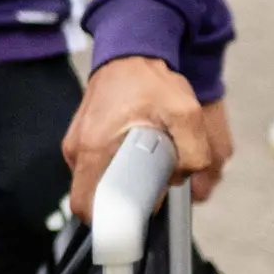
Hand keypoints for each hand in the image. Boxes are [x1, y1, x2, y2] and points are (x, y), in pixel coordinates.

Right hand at [64, 54, 232, 217]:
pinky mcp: (83, 143)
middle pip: (97, 197)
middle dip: (128, 198)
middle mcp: (77, 149)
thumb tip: (185, 177)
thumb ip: (196, 152)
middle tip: (154, 178)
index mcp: (93, 147)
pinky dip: (120, 170)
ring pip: (100, 184)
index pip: (86, 205)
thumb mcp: (185, 112)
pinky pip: (100, 171)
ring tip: (147, 159)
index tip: (137, 215)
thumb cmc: (147, 79)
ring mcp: (77, 146)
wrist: (129, 54)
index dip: (113, 219)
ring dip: (125, 183)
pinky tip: (138, 152)